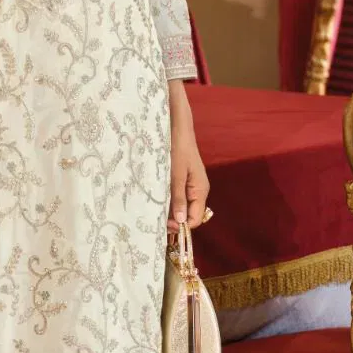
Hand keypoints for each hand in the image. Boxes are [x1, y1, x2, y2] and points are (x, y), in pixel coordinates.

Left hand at [167, 89, 209, 234]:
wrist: (176, 126)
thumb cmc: (178, 147)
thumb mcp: (176, 174)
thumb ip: (178, 197)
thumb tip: (181, 221)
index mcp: (200, 190)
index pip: (195, 219)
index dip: (181, 226)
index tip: (163, 226)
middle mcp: (196, 191)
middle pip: (187, 215)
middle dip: (173, 220)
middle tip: (154, 220)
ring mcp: (188, 186)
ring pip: (180, 207)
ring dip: (167, 211)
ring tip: (151, 211)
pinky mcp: (180, 180)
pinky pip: (175, 197)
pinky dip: (166, 201)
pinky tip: (153, 200)